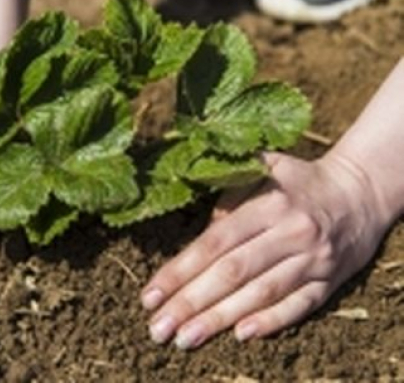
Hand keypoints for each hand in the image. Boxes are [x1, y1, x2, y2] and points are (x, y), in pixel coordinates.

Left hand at [141, 151, 389, 348]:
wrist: (357, 194)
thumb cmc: (296, 182)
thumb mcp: (262, 170)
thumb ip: (226, 194)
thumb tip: (195, 236)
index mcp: (268, 203)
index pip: (214, 242)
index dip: (179, 271)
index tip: (150, 295)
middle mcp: (291, 232)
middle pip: (232, 273)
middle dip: (190, 302)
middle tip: (158, 328)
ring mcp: (312, 260)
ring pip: (261, 294)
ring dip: (220, 319)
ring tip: (186, 338)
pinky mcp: (329, 281)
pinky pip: (300, 306)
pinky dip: (271, 321)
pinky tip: (240, 335)